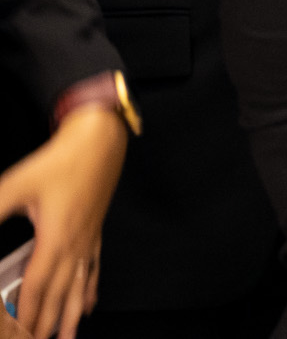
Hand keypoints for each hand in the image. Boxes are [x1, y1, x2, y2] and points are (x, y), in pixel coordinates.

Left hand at [0, 105, 126, 338]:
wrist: (100, 139)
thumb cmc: (63, 159)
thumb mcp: (16, 184)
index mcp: (56, 236)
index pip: (37, 285)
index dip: (27, 313)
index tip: (21, 332)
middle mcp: (75, 243)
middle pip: (61, 293)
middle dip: (50, 322)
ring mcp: (88, 238)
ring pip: (80, 286)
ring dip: (73, 315)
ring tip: (69, 336)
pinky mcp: (95, 230)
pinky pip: (93, 268)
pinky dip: (90, 290)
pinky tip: (90, 302)